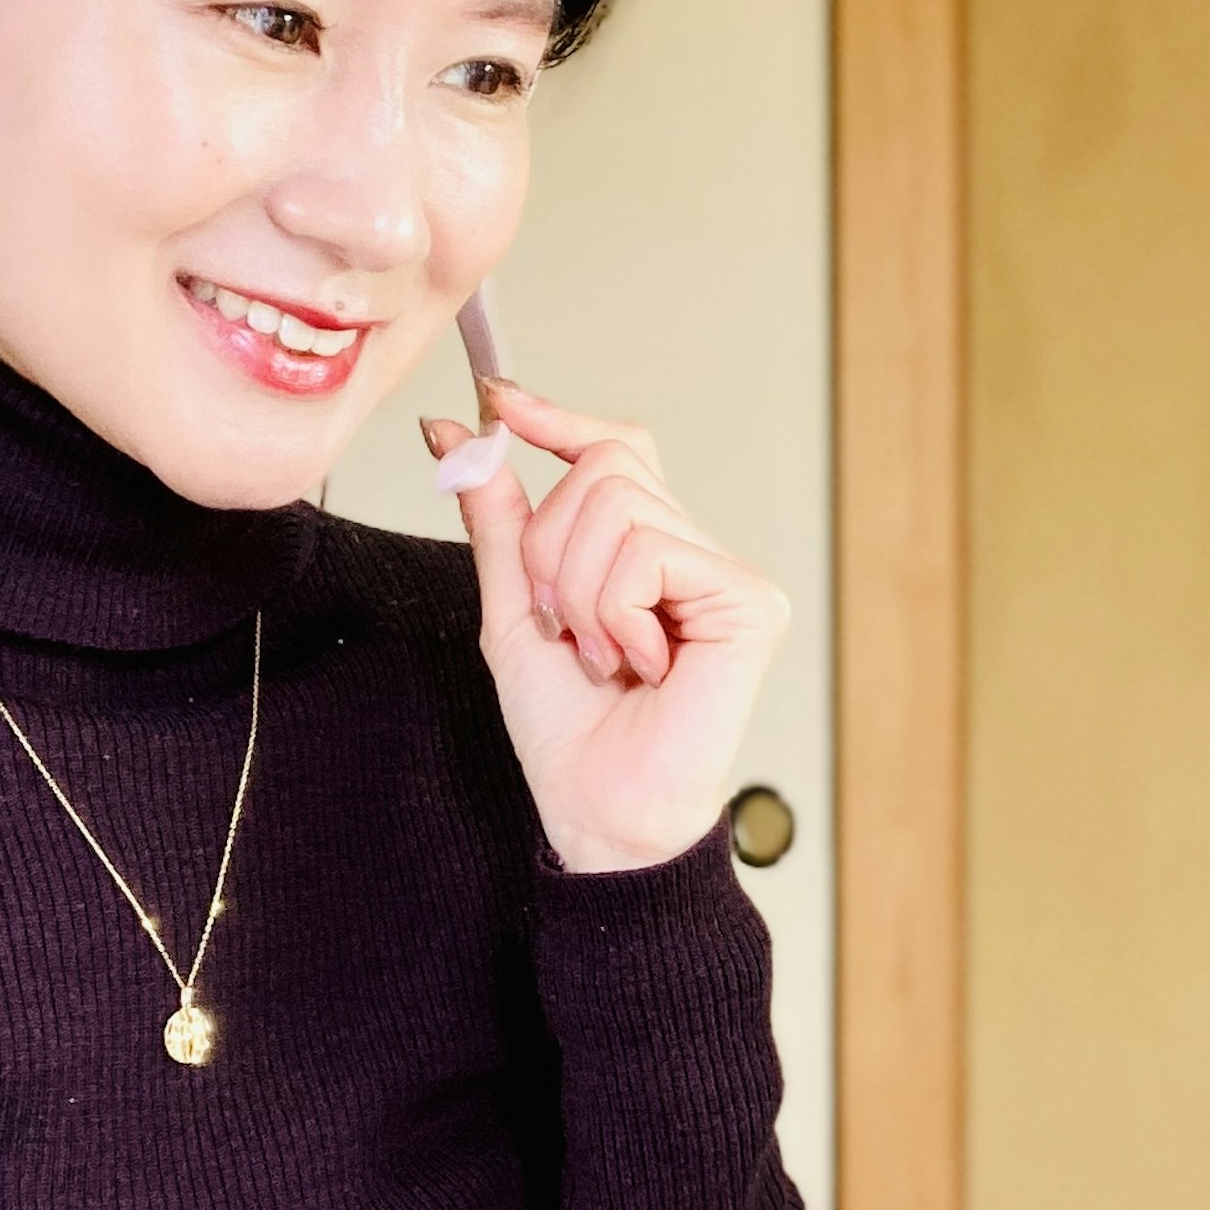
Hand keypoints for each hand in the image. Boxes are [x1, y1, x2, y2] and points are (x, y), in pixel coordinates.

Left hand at [427, 380, 787, 874]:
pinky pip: (649, 552)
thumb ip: (498, 520)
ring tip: (599, 652)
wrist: (599, 809)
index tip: (498, 400)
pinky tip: (638, 662)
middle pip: (608, 464)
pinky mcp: (750, 600)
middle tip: (562, 622)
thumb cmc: (569, 731)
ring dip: (577, 587)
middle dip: (551, 543)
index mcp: (646, 550)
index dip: (559, 417)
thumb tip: (459, 432)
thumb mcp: (512, 607)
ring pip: (619, 504)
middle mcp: (695, 551)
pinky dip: (615, 610)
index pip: (615, 448)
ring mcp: (729, 573)